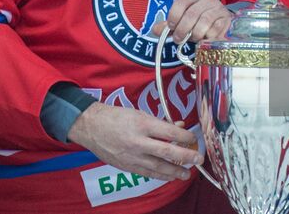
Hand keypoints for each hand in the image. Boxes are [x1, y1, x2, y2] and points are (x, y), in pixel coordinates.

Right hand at [65, 102, 199, 181]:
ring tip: (186, 175)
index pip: (169, 132)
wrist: (91, 126)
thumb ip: (159, 122)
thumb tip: (178, 126)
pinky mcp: (126, 166)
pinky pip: (147, 173)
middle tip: (198, 159)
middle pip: (167, 151)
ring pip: (158, 167)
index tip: (193, 139)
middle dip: (185, 157)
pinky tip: (168, 176)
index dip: (184, 136)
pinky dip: (159, 175)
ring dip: (175, 171)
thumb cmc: (116, 116)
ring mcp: (132, 156)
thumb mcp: (139, 113)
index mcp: (142, 124)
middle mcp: (138, 141)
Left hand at [161, 0, 231, 43]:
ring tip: (193, 39)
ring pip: (204, 22)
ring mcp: (218, 8)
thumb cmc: (199, 21)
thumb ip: (170, 25)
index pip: (182, 1)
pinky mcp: (226, 19)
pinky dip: (208, 37)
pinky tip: (205, 39)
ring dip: (195, 34)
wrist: (222, 21)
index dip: (174, 14)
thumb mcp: (183, 20)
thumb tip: (155, 30)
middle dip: (183, 29)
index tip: (171, 26)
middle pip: (192, 13)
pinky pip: (216, 29)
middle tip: (179, 39)